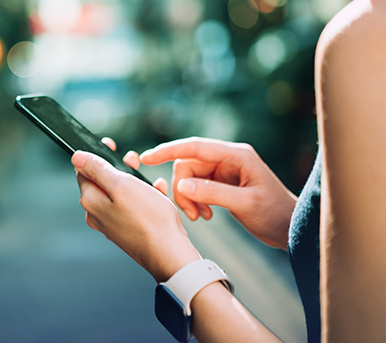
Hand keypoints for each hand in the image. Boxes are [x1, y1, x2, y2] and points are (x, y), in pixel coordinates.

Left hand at [72, 148, 200, 281]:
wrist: (169, 253)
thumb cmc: (149, 219)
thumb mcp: (122, 185)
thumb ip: (98, 169)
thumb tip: (77, 157)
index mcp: (91, 201)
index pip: (83, 171)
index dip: (96, 155)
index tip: (110, 144)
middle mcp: (98, 214)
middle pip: (103, 182)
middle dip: (119, 168)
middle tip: (132, 159)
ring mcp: (113, 224)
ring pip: (120, 194)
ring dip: (135, 181)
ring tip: (150, 178)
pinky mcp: (128, 231)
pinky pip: (133, 207)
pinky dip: (144, 198)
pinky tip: (158, 195)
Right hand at [140, 137, 296, 249]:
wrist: (291, 228)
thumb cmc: (274, 213)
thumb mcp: (244, 204)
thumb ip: (212, 193)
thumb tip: (181, 185)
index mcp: (236, 155)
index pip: (195, 147)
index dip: (168, 150)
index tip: (146, 158)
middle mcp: (228, 159)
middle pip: (188, 165)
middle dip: (183, 189)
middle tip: (192, 214)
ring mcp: (224, 171)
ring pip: (190, 178)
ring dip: (189, 198)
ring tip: (201, 217)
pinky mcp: (222, 183)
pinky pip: (197, 187)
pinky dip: (195, 201)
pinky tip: (206, 215)